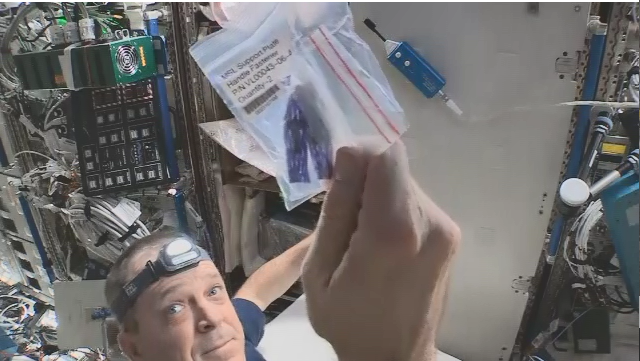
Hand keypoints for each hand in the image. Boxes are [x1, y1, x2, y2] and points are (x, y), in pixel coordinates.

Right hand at [302, 141, 460, 360]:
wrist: (394, 359)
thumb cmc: (348, 321)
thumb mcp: (320, 270)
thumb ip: (336, 209)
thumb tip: (347, 154)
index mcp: (393, 232)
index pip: (386, 154)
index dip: (357, 152)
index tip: (335, 174)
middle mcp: (430, 222)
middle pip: (395, 167)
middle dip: (363, 177)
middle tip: (340, 211)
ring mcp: (447, 228)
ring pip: (404, 182)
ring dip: (377, 194)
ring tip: (359, 235)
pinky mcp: (451, 235)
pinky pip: (415, 201)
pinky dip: (392, 208)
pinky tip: (379, 241)